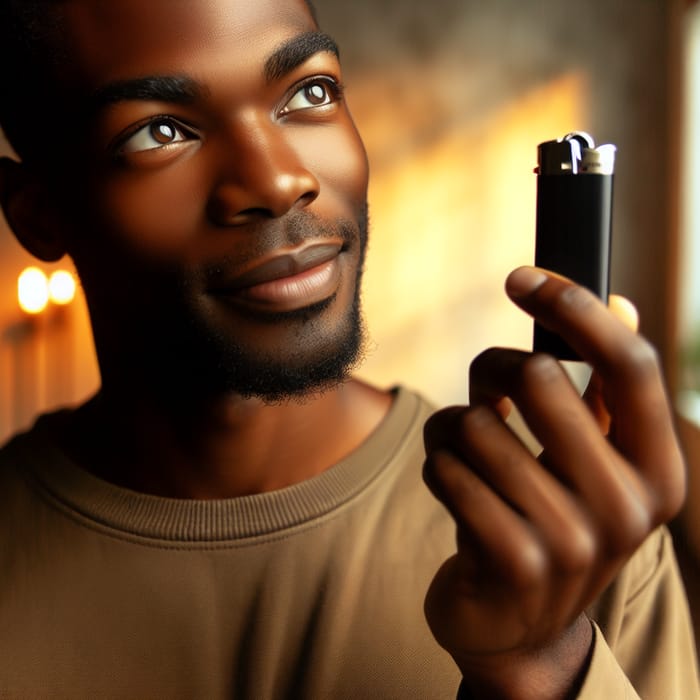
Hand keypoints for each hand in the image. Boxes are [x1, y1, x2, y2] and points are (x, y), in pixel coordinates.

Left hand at [422, 267, 685, 698]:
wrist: (520, 626)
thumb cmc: (551, 519)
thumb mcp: (593, 462)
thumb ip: (606, 391)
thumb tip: (622, 302)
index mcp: (658, 469)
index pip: (629, 364)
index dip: (573, 307)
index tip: (521, 279)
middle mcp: (628, 505)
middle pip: (537, 377)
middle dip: (489, 371)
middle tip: (484, 394)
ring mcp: (573, 539)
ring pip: (476, 423)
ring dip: (453, 428)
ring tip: (466, 456)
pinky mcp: (512, 560)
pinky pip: (446, 468)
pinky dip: (437, 464)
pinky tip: (452, 486)